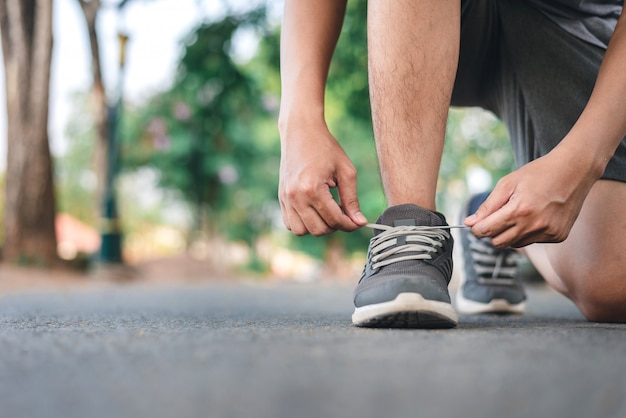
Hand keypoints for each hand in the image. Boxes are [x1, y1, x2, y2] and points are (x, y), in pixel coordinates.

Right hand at [279, 123, 366, 235]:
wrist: (301, 131)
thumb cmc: (326, 148)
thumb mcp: (345, 171)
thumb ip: (352, 199)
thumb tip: (360, 222)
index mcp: (312, 189)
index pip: (334, 220)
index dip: (350, 225)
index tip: (358, 222)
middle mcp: (295, 197)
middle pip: (318, 230)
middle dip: (335, 226)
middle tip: (343, 212)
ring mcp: (285, 198)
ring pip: (302, 231)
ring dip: (318, 226)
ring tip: (327, 210)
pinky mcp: (281, 198)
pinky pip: (291, 224)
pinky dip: (304, 223)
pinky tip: (314, 209)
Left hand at [464, 150, 597, 247]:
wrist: (574, 170)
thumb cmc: (538, 174)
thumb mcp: (508, 184)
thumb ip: (488, 206)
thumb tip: (469, 223)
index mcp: (519, 210)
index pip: (487, 231)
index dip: (477, 228)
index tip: (475, 223)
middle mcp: (535, 225)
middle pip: (498, 243)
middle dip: (492, 231)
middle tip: (498, 216)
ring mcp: (548, 233)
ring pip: (515, 244)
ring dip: (511, 233)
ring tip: (521, 211)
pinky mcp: (558, 236)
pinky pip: (532, 241)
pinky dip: (528, 232)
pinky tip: (537, 215)